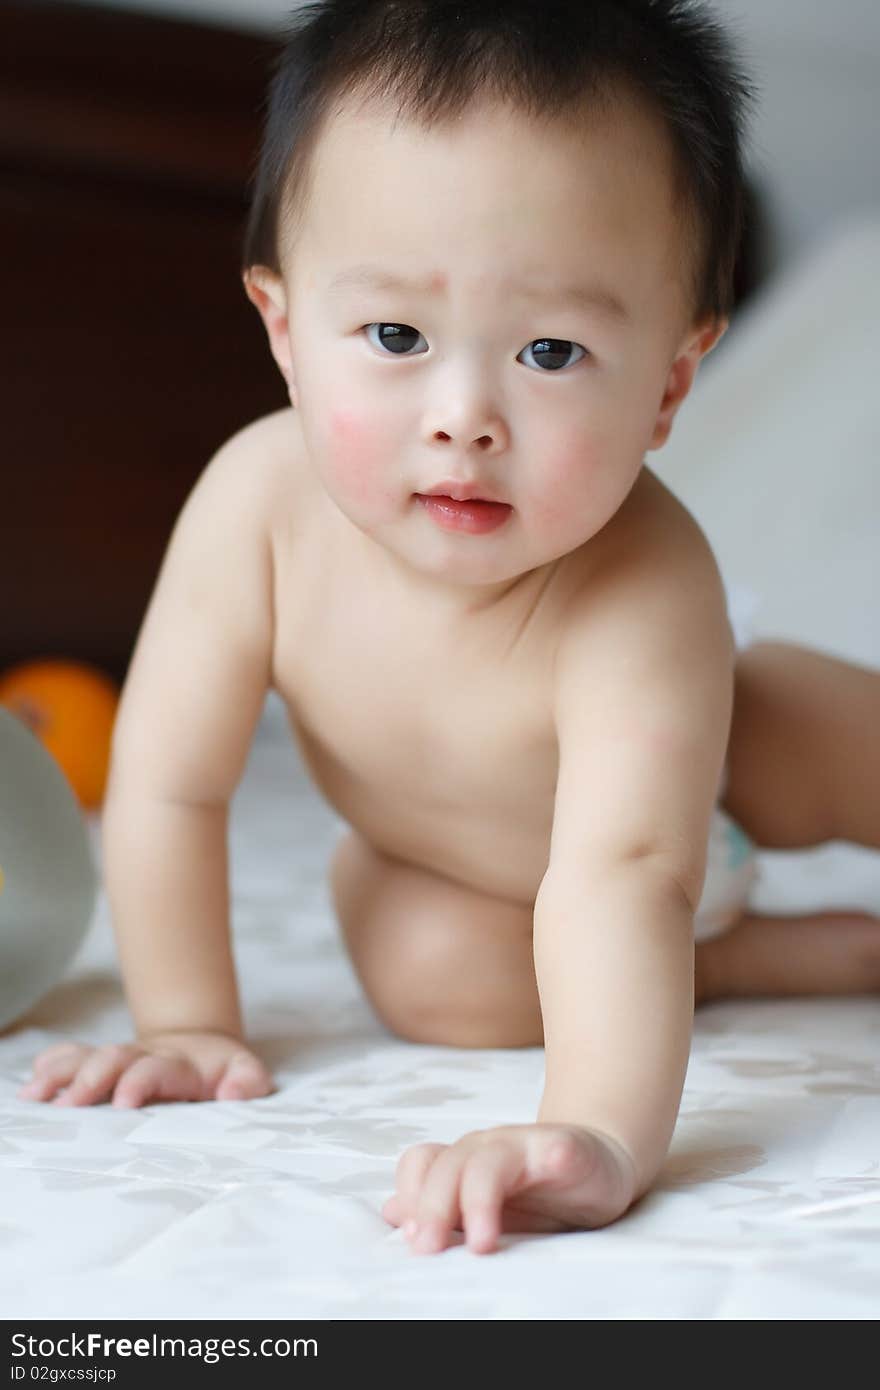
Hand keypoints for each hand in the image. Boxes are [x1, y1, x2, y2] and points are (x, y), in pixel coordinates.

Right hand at [16, 1031, 273, 1107]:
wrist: (202, 1046)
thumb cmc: (224, 1073)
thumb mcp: (247, 1073)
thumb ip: (247, 1082)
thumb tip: (231, 1093)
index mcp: (180, 1064)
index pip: (157, 1069)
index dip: (139, 1082)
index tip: (122, 1103)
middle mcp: (144, 1057)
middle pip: (114, 1059)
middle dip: (90, 1080)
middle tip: (68, 1107)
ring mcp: (121, 1058)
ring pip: (87, 1057)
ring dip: (61, 1075)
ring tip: (34, 1097)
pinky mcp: (103, 1062)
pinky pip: (72, 1056)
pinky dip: (51, 1066)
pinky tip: (32, 1084)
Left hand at [382, 1123, 637, 1254]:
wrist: (598, 1161)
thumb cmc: (538, 1190)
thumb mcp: (483, 1206)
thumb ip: (441, 1207)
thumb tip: (391, 1212)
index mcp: (464, 1159)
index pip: (421, 1162)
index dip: (411, 1195)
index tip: (410, 1239)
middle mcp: (490, 1147)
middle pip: (449, 1164)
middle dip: (433, 1207)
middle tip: (428, 1249)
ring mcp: (527, 1145)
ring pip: (489, 1159)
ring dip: (478, 1199)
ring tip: (481, 1243)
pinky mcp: (566, 1149)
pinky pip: (555, 1148)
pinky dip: (551, 1158)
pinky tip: (552, 1174)